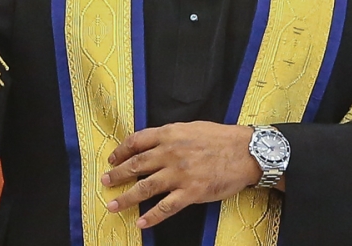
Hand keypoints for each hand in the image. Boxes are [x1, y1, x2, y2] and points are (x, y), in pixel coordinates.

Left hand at [102, 122, 262, 228]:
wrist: (245, 152)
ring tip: (112, 205)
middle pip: (136, 165)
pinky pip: (166, 207)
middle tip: (105, 182)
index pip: (136, 141)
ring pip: (145, 187)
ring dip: (126, 198)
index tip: (112, 158)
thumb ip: (170, 135)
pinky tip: (140, 222)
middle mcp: (170, 153)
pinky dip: (151, 216)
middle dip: (117, 175)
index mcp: (170, 134)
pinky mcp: (191, 192)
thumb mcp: (191, 128)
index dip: (121, 151)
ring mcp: (180, 174)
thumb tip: (151, 143)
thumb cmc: (221, 138)